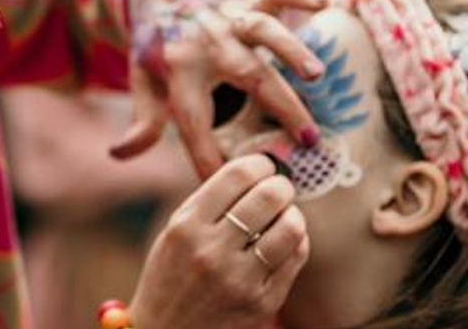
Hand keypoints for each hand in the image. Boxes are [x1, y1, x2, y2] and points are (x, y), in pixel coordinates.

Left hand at [118, 0, 328, 177]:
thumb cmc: (159, 48)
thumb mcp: (143, 82)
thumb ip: (143, 119)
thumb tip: (119, 153)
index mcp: (180, 69)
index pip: (194, 120)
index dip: (207, 155)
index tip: (228, 185)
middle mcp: (209, 42)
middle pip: (245, 74)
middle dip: (279, 105)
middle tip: (309, 139)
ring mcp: (231, 17)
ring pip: (263, 29)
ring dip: (291, 50)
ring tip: (317, 76)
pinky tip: (325, 4)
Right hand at [129, 155, 309, 328]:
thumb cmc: (171, 276)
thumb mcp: (175, 232)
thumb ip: (209, 202)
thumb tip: (255, 170)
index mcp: (186, 226)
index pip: (235, 176)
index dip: (259, 164)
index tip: (264, 166)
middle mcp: (211, 251)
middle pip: (268, 196)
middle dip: (281, 186)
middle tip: (280, 188)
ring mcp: (239, 280)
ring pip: (290, 228)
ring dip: (293, 214)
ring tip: (285, 215)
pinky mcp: (261, 303)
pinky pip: (295, 258)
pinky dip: (296, 242)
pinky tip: (285, 241)